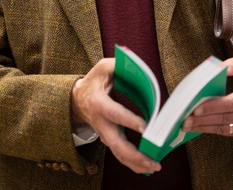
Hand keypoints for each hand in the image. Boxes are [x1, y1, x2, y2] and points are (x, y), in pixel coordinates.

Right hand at [71, 58, 160, 174]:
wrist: (77, 100)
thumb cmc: (93, 81)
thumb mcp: (103, 67)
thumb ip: (118, 65)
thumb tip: (136, 65)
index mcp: (99, 103)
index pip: (116, 114)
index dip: (130, 121)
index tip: (145, 127)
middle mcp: (101, 123)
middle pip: (117, 144)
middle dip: (135, 155)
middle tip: (153, 160)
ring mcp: (104, 134)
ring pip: (119, 154)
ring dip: (136, 164)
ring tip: (154, 167)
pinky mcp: (109, 139)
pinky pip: (120, 155)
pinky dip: (133, 164)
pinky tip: (146, 168)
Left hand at [182, 56, 232, 137]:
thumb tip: (218, 67)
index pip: (231, 104)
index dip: (213, 107)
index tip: (197, 108)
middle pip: (225, 118)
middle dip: (203, 119)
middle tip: (185, 119)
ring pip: (223, 128)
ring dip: (203, 127)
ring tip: (187, 125)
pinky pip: (225, 132)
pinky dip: (210, 129)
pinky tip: (198, 126)